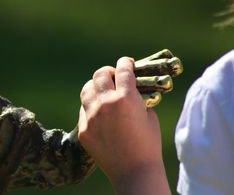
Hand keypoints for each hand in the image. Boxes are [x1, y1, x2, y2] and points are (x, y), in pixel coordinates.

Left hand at [78, 57, 170, 193]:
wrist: (134, 171)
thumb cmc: (148, 144)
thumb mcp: (149, 115)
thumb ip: (137, 98)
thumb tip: (130, 89)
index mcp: (126, 97)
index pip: (122, 69)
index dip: (125, 62)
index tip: (126, 62)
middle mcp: (106, 103)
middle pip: (100, 74)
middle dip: (108, 71)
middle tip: (113, 76)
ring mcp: (92, 116)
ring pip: (86, 89)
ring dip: (95, 86)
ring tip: (102, 91)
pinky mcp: (84, 129)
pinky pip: (84, 110)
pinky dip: (91, 106)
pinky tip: (99, 112)